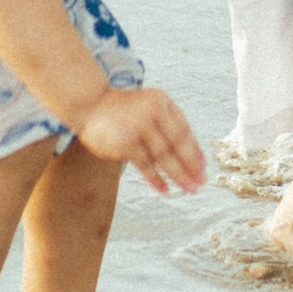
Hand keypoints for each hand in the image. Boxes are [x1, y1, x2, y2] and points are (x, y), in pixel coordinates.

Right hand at [78, 82, 206, 194]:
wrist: (89, 102)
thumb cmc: (122, 108)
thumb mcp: (148, 105)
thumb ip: (167, 122)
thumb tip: (190, 151)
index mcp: (162, 102)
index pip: (184, 130)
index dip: (195, 150)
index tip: (203, 167)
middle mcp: (153, 113)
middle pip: (178, 144)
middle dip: (191, 166)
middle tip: (200, 183)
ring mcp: (139, 127)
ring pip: (164, 157)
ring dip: (178, 175)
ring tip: (188, 189)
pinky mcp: (125, 143)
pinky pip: (145, 165)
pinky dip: (156, 179)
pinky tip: (165, 189)